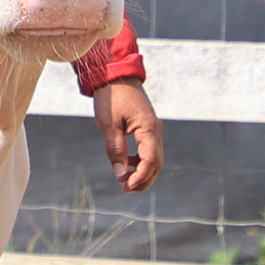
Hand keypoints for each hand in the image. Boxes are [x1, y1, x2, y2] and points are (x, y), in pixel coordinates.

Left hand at [93, 78, 163, 192]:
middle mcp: (156, 131)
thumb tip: (120, 174)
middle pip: (156, 164)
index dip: (140, 178)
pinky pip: (149, 150)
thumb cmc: (111, 98)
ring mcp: (153, 129)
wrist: (115, 76)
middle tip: (124, 189)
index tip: (126, 187)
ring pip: (154, 159)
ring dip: (141, 172)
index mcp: (149, 129)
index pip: (150, 161)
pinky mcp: (148, 128)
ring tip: (122, 179)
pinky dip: (139, 161)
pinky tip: (125, 163)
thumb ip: (115, 149)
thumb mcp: (109, 124)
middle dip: (143, 180)